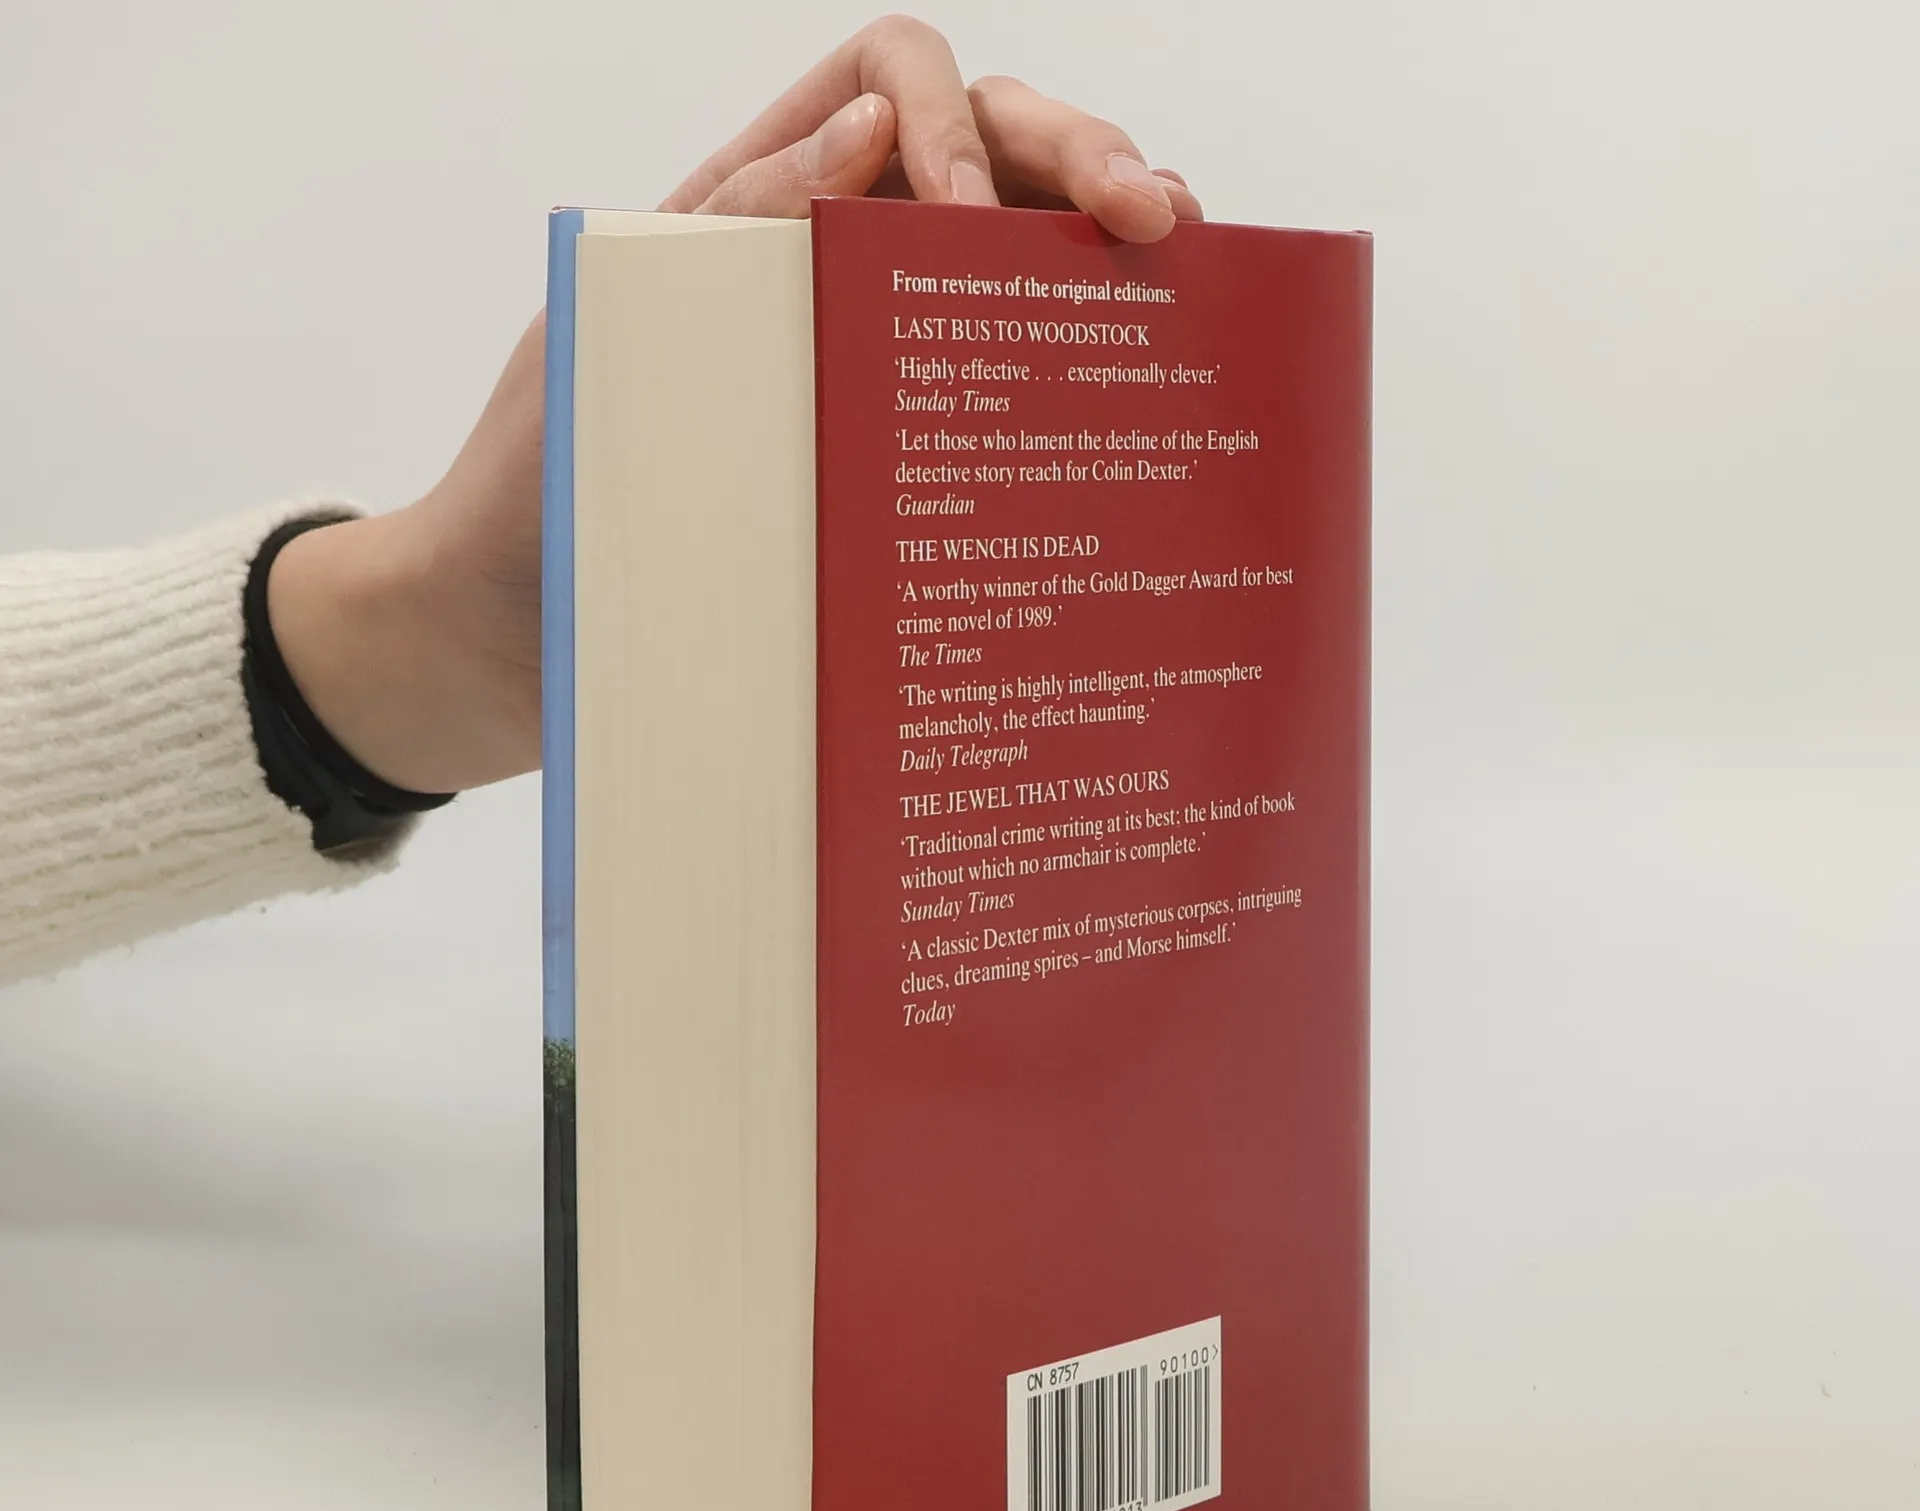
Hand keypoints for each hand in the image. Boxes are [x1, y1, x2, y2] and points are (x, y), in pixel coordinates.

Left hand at [270, 17, 1201, 795]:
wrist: (503, 653)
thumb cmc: (530, 500)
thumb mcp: (605, 347)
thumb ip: (719, 236)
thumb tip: (862, 135)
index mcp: (753, 210)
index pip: (884, 86)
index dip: (948, 117)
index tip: (970, 219)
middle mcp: (833, 267)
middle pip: (989, 152)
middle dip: (1079, 157)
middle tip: (1151, 219)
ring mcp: (881, 363)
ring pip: (1024, 262)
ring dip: (1105, 246)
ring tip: (1180, 267)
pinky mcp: (907, 468)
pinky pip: (1010, 395)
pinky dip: (1086, 368)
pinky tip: (1145, 383)